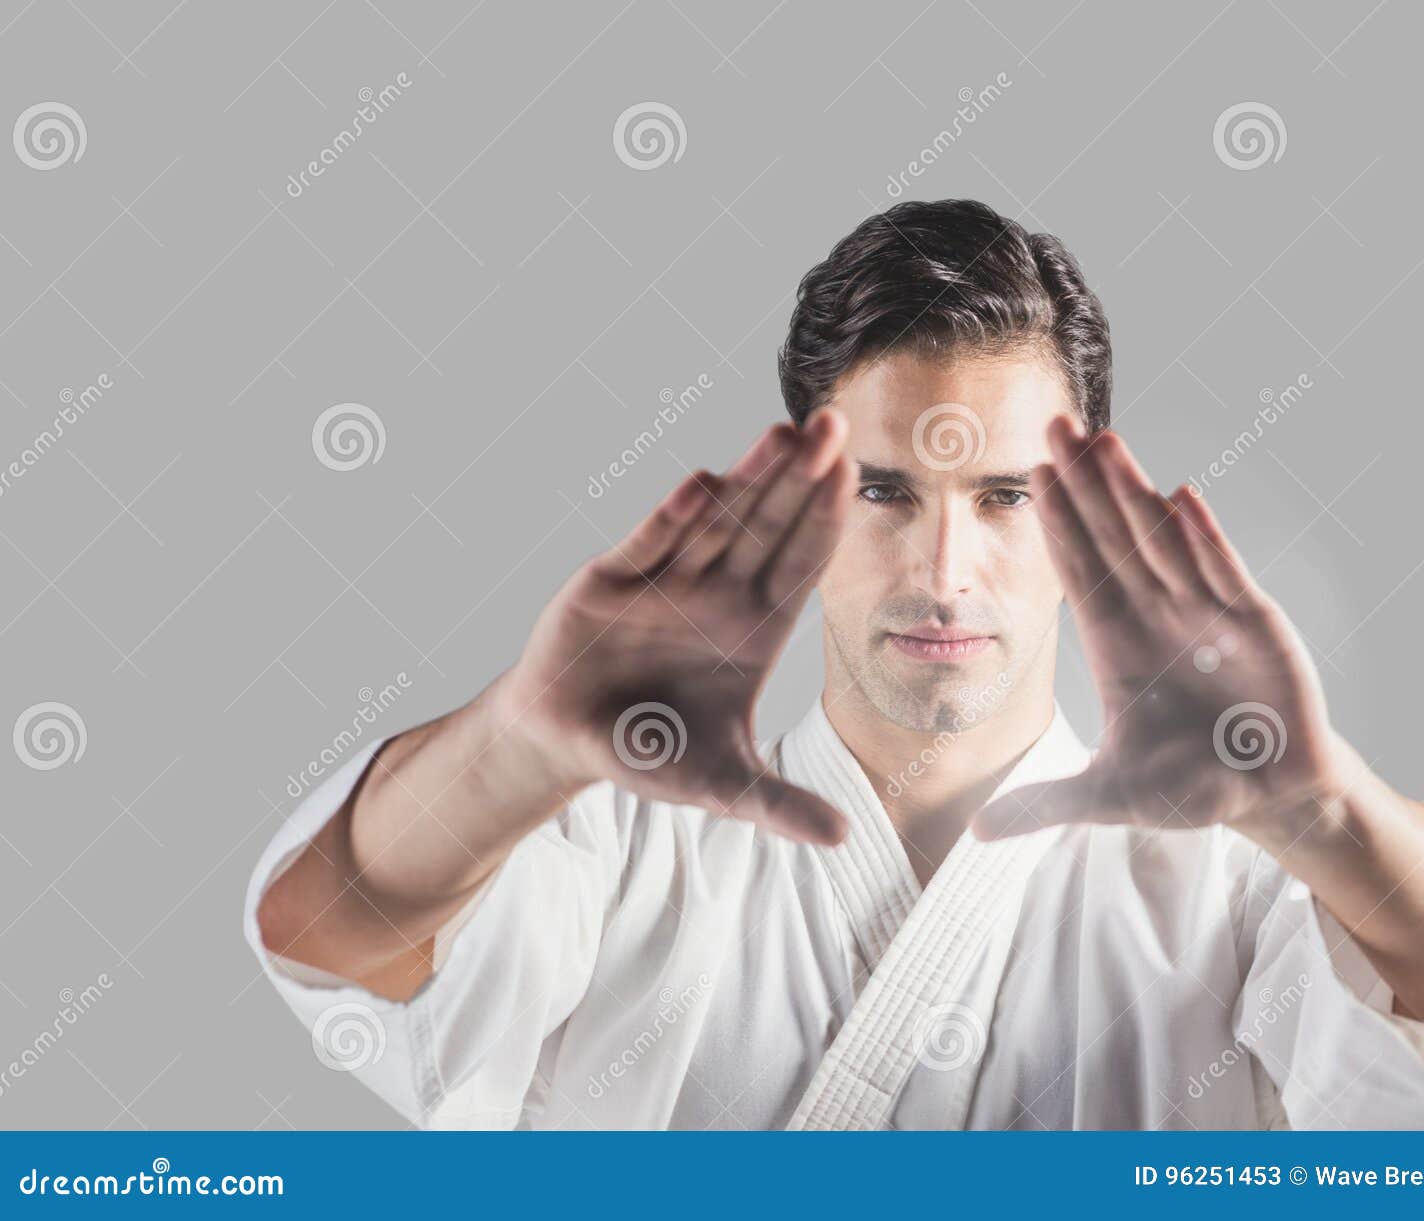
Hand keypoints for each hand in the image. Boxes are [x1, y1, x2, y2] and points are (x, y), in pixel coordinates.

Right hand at [490, 410, 855, 844]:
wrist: (565, 740)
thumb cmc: (652, 752)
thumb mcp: (721, 785)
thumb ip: (776, 805)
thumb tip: (843, 840)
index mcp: (755, 628)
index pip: (802, 566)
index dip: (827, 522)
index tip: (855, 479)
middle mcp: (717, 592)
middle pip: (768, 527)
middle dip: (800, 479)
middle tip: (835, 425)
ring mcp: (667, 579)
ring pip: (716, 521)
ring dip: (748, 480)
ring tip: (783, 433)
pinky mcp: (612, 579)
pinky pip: (650, 542)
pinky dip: (675, 516)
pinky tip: (706, 483)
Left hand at [973, 413, 1350, 840]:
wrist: (1270, 794)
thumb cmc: (1191, 785)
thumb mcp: (1111, 796)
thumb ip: (1047, 804)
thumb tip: (978, 833)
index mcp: (1115, 641)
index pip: (1077, 571)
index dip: (1054, 523)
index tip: (1028, 474)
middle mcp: (1156, 613)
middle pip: (1112, 538)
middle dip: (1084, 484)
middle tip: (1054, 424)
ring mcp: (1205, 611)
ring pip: (1161, 541)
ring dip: (1134, 492)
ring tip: (1106, 440)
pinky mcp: (1254, 624)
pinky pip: (1223, 573)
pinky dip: (1204, 539)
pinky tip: (1181, 497)